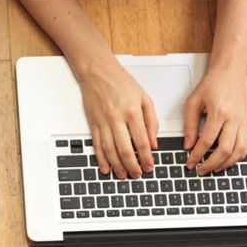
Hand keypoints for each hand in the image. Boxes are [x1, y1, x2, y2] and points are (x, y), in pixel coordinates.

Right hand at [77, 57, 158, 178]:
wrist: (97, 71)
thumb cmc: (120, 81)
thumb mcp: (144, 97)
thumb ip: (151, 121)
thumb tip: (153, 142)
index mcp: (132, 111)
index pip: (141, 141)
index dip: (146, 158)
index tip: (150, 166)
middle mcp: (116, 118)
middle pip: (125, 150)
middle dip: (132, 166)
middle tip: (138, 175)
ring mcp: (103, 122)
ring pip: (109, 150)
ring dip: (117, 166)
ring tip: (123, 175)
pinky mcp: (93, 123)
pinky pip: (96, 145)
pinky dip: (101, 159)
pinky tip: (105, 167)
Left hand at [184, 67, 246, 174]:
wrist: (231, 72)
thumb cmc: (212, 84)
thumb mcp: (193, 101)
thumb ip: (190, 124)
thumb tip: (188, 144)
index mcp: (218, 112)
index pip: (206, 141)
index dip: (196, 155)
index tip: (190, 162)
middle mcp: (233, 119)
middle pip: (225, 149)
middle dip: (211, 164)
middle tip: (201, 170)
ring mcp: (243, 122)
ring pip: (239, 151)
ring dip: (226, 163)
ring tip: (214, 168)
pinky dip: (238, 156)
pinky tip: (229, 159)